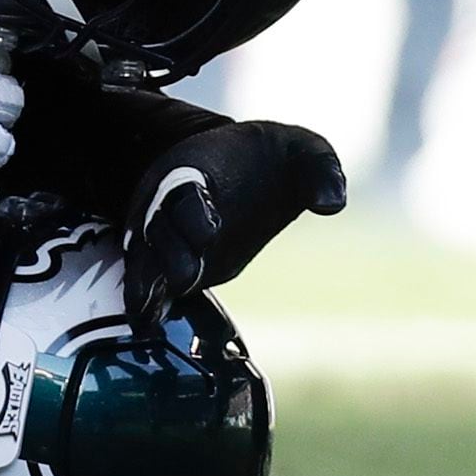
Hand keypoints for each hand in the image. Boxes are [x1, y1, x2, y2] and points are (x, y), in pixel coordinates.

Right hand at [123, 120, 345, 327]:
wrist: (226, 167)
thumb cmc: (267, 160)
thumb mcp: (300, 150)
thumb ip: (320, 168)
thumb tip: (331, 202)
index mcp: (196, 170)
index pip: (187, 189)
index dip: (194, 210)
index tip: (208, 233)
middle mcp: (169, 202)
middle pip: (159, 226)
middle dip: (170, 253)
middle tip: (185, 279)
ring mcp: (163, 232)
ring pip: (144, 255)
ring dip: (145, 281)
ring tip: (145, 313)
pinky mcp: (166, 261)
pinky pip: (146, 278)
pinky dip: (144, 299)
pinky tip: (144, 325)